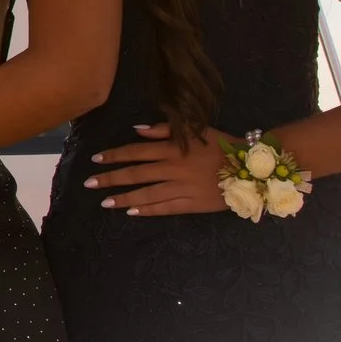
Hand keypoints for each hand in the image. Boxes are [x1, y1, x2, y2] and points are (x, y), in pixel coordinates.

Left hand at [86, 123, 229, 215]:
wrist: (250, 167)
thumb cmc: (221, 145)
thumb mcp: (195, 129)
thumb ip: (164, 129)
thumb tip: (137, 131)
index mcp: (173, 148)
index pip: (136, 152)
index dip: (114, 156)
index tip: (96, 160)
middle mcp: (173, 168)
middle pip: (136, 174)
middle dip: (110, 179)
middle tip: (90, 184)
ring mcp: (182, 188)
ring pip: (146, 194)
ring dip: (123, 198)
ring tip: (105, 202)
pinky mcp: (192, 204)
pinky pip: (165, 208)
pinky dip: (147, 210)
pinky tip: (131, 211)